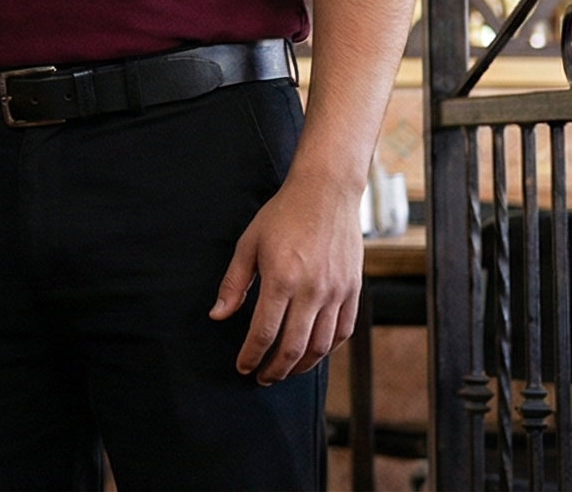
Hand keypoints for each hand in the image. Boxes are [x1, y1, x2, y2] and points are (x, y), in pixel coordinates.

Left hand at [210, 178, 361, 383]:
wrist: (326, 193)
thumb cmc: (282, 215)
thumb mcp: (248, 244)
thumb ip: (234, 284)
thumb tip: (218, 316)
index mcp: (282, 279)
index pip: (264, 332)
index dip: (251, 355)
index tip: (243, 367)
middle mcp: (312, 290)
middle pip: (294, 347)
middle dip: (275, 369)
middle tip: (262, 377)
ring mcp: (337, 292)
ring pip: (321, 345)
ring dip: (302, 365)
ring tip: (285, 370)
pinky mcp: (353, 290)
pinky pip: (343, 331)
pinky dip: (327, 349)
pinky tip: (313, 353)